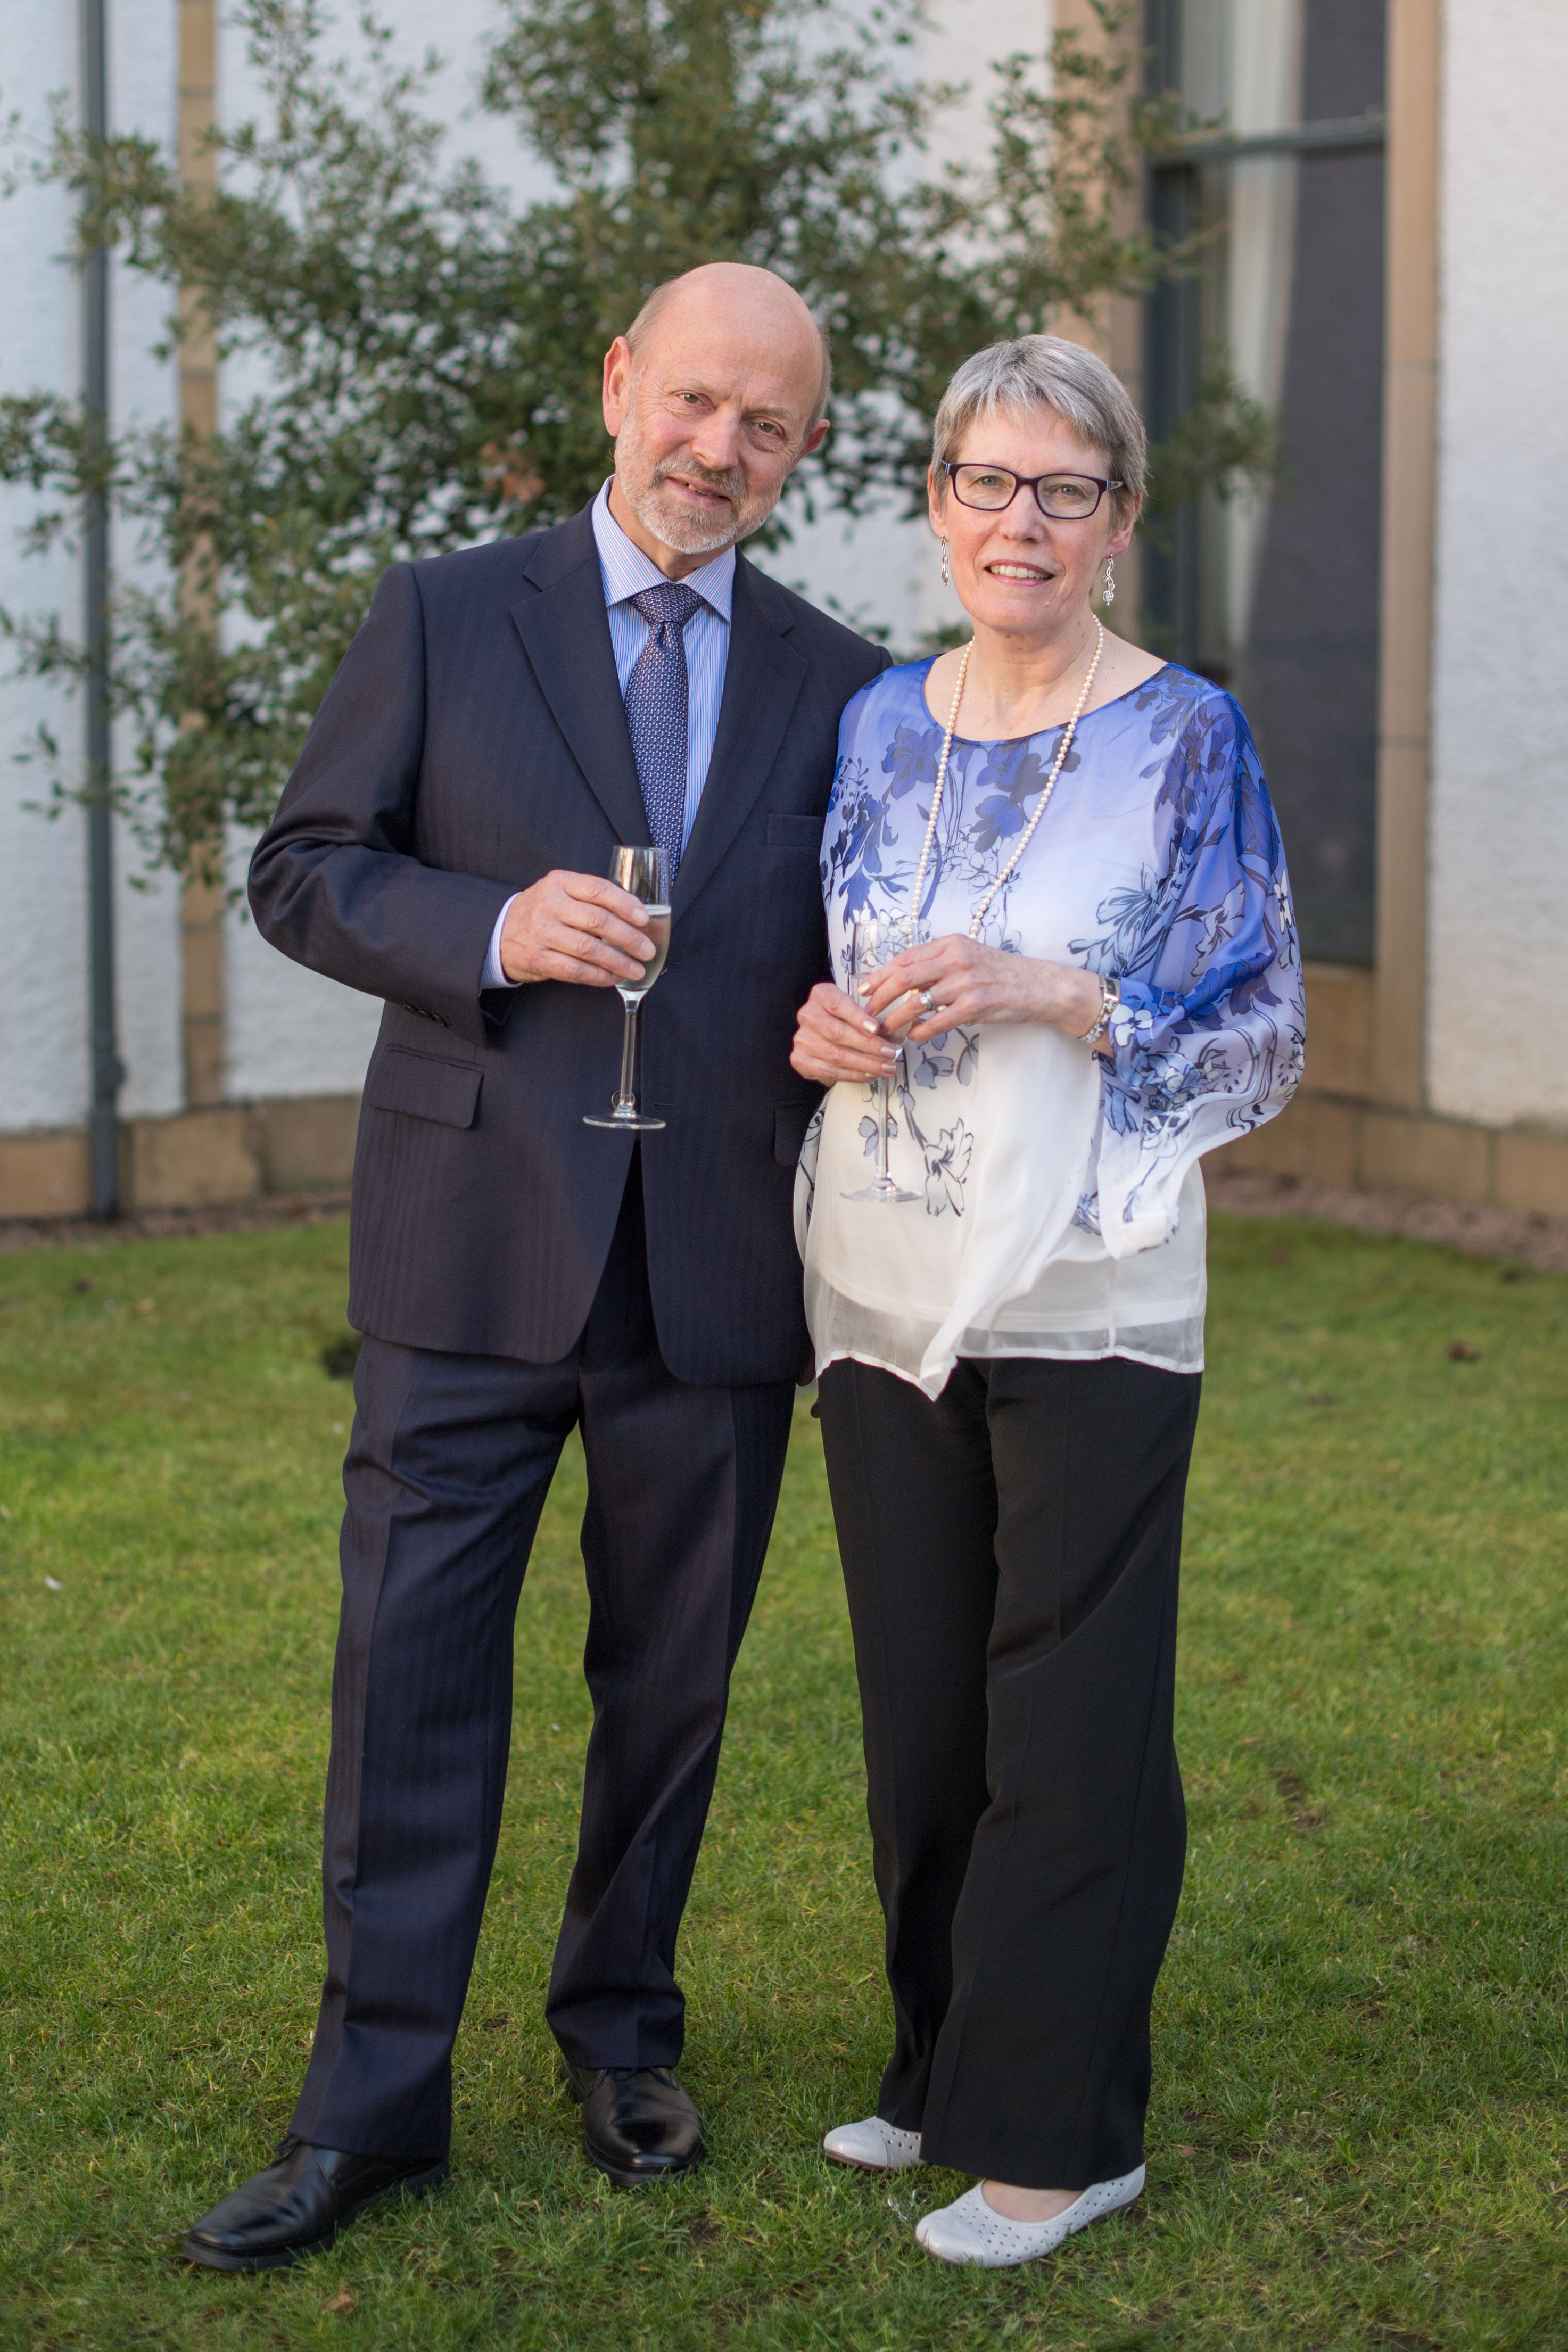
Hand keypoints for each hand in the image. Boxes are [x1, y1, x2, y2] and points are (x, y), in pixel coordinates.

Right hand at [499, 870, 656, 986]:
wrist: (499, 931)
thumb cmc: (542, 912)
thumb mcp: (561, 893)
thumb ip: (592, 899)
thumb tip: (636, 916)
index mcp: (560, 883)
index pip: (599, 890)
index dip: (626, 905)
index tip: (644, 919)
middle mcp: (549, 904)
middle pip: (598, 921)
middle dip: (629, 938)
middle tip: (647, 950)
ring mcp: (540, 932)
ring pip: (588, 948)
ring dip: (618, 961)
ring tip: (636, 969)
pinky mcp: (536, 957)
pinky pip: (574, 969)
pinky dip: (598, 976)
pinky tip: (612, 977)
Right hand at [791, 981, 901, 1085]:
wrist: (818, 1036)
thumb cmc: (842, 1019)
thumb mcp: (854, 1007)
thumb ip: (869, 1013)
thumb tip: (896, 1028)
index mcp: (821, 995)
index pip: (838, 1004)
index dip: (857, 1017)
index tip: (876, 1028)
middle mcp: (808, 1015)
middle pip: (838, 1033)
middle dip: (869, 1045)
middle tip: (891, 1053)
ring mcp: (802, 1038)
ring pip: (836, 1055)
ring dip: (865, 1064)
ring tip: (886, 1068)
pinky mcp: (800, 1059)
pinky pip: (829, 1071)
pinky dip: (853, 1075)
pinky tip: (870, 1075)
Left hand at [865, 933, 1104, 1045]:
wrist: (1039, 985)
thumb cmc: (1001, 974)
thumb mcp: (968, 957)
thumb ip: (938, 964)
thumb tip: (904, 981)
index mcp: (950, 944)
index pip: (905, 957)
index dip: (879, 974)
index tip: (863, 988)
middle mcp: (956, 959)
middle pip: (904, 977)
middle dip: (879, 997)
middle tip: (867, 1013)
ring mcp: (966, 982)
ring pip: (917, 1001)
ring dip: (895, 1018)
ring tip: (884, 1031)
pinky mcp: (976, 1005)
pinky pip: (939, 1021)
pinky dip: (921, 1030)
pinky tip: (913, 1037)